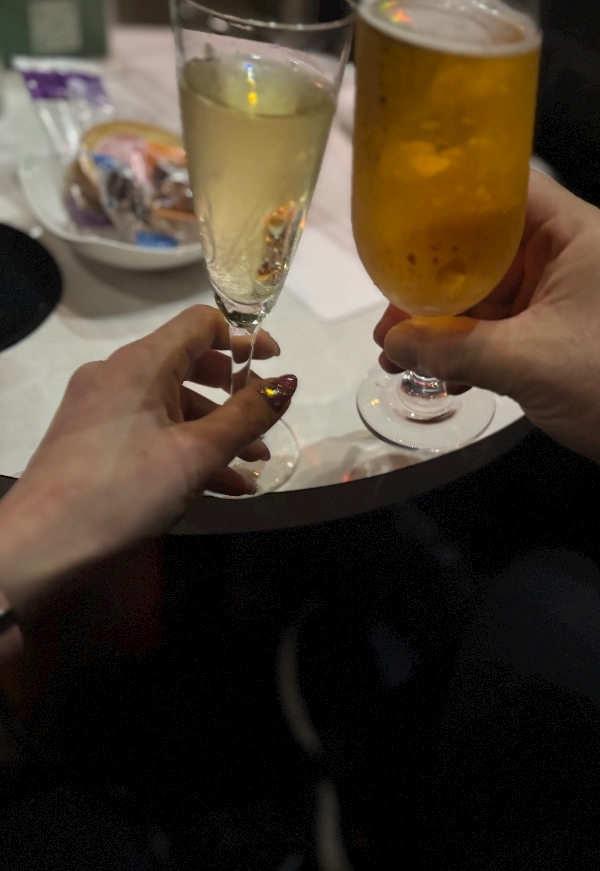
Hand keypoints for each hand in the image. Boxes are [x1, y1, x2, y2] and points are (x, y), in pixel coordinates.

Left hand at [0, 305, 295, 609]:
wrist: (39, 547)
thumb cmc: (123, 491)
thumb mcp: (197, 455)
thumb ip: (248, 417)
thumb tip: (288, 383)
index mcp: (142, 363)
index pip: (202, 324)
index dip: (245, 338)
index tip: (275, 365)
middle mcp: (118, 373)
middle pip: (189, 362)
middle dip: (235, 391)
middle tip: (266, 420)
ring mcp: (101, 406)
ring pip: (172, 402)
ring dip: (216, 427)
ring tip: (253, 465)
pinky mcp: (92, 438)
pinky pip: (151, 427)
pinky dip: (187, 445)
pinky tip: (221, 484)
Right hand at [375, 171, 599, 507]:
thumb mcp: (529, 362)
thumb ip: (454, 350)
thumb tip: (392, 343)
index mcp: (571, 235)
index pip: (500, 191)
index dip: (445, 199)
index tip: (395, 223)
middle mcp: (565, 258)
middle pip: (483, 251)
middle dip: (432, 285)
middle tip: (386, 316)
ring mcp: (563, 301)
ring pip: (488, 298)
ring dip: (445, 327)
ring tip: (397, 354)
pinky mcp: (560, 341)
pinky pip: (502, 334)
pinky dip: (470, 352)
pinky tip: (440, 376)